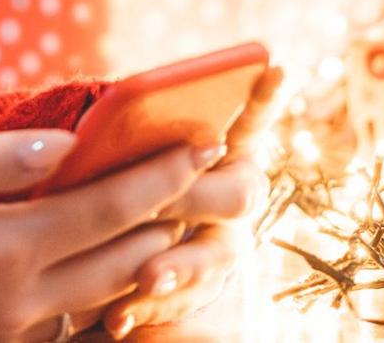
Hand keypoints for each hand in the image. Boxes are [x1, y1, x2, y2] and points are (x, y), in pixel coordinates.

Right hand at [0, 126, 226, 342]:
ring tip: (191, 219)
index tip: (202, 146)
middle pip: (124, 260)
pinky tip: (131, 263)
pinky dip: (108, 296)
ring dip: (153, 258)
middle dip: (176, 219)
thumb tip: (70, 142)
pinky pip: (73, 326)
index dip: (160, 177)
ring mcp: (11, 335)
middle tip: (222, 184)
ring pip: (107, 299)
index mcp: (1, 249)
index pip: (106, 209)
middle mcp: (16, 302)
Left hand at [95, 62, 286, 338]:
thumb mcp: (130, 145)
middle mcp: (233, 198)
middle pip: (236, 194)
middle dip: (199, 193)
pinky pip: (178, 306)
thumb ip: (140, 131)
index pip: (252, 119)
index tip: (274, 66)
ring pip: (212, 257)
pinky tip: (118, 319)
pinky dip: (148, 311)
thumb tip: (119, 118)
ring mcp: (218, 246)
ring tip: (147, 277)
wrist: (109, 235)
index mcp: (225, 152)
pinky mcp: (191, 292)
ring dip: (181, 266)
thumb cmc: (122, 167)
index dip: (266, 97)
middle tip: (166, 196)